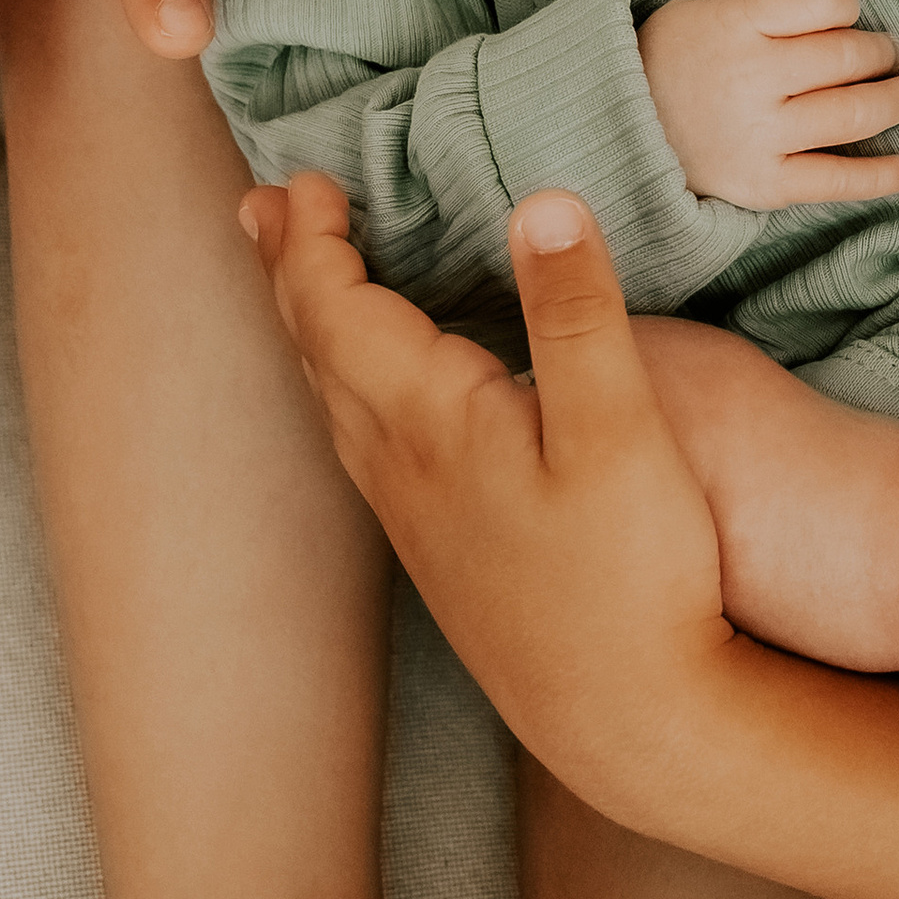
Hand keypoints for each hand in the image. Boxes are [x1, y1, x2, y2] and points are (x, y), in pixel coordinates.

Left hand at [252, 173, 735, 803]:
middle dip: (290, 272)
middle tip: (265, 207)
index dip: (313, 241)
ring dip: (314, 326)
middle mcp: (399, 469)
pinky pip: (367, 440)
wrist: (633, 718)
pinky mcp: (444, 552)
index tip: (308, 179)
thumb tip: (540, 202)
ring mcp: (416, 518)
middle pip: (317, 351)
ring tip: (304, 278)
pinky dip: (351, 380)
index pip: (337, 311)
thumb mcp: (622, 428)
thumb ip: (577, 312)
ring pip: (336, 401)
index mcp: (429, 422)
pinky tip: (381, 392)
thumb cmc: (633, 572)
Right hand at [638, 0, 898, 207]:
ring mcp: (758, 135)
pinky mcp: (764, 185)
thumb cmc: (680, 57)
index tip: (845, 12)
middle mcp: (748, 77)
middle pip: (848, 56)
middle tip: (890, 54)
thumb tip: (840, 6)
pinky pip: (836, 180)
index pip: (824, 0)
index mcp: (733, 22)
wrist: (619, 129)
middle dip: (882, 52)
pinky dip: (882, 176)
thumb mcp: (708, 4)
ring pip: (855, 114)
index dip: (846, 4)